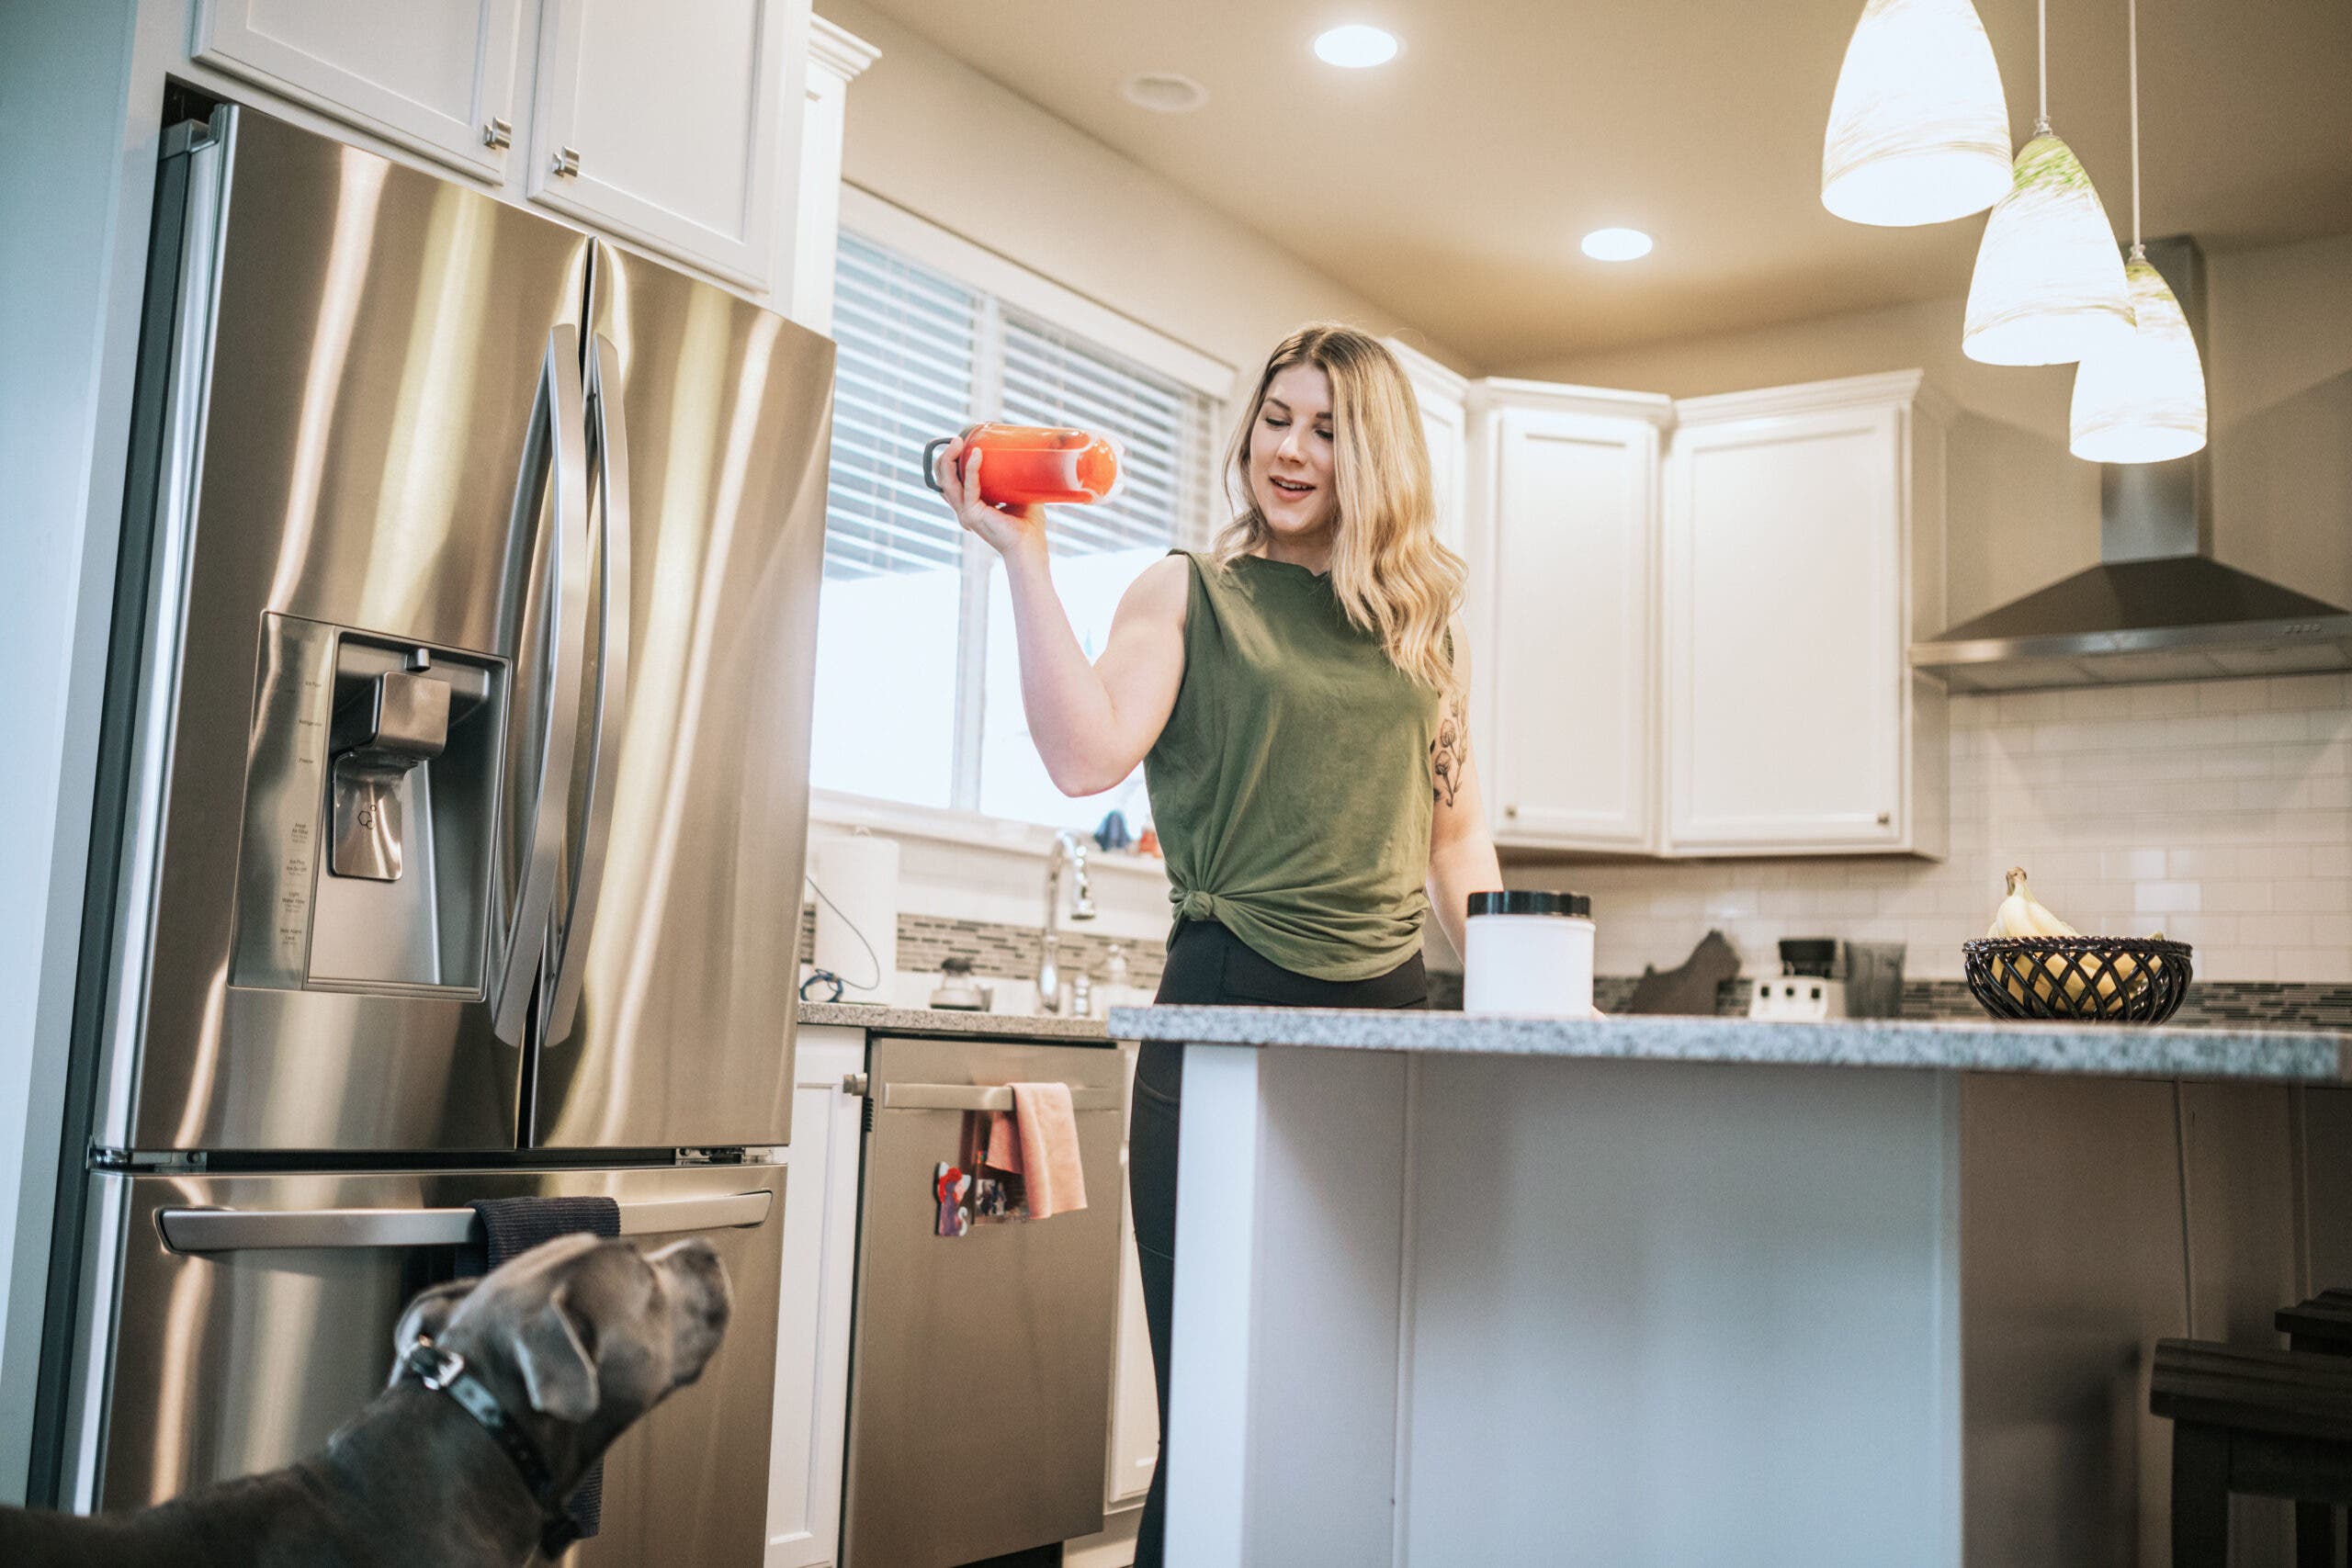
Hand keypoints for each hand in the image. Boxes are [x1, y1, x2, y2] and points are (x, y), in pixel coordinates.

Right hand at [936, 439, 1048, 566]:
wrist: (1031, 547)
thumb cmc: (1028, 525)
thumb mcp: (1019, 494)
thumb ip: (1015, 477)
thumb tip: (1026, 454)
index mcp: (971, 504)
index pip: (951, 479)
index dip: (951, 460)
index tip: (963, 441)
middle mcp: (963, 508)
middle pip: (943, 478)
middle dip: (945, 456)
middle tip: (959, 438)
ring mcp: (965, 512)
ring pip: (947, 481)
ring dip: (949, 458)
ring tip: (959, 441)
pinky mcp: (972, 515)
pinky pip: (968, 487)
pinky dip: (971, 469)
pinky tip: (976, 454)